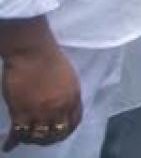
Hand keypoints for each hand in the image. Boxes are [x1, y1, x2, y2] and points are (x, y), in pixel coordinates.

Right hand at [1, 34, 81, 150]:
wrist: (32, 52)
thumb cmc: (49, 59)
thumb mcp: (68, 78)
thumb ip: (67, 95)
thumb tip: (62, 107)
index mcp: (73, 97)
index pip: (74, 122)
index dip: (66, 130)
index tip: (59, 133)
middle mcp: (59, 108)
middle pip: (57, 133)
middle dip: (49, 138)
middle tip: (41, 139)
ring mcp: (40, 111)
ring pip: (38, 136)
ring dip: (32, 140)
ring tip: (26, 138)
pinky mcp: (21, 112)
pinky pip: (19, 133)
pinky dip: (13, 141)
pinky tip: (9, 144)